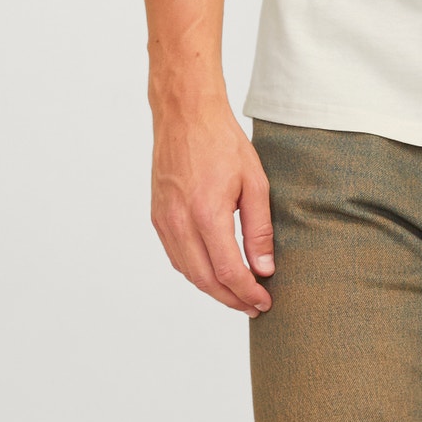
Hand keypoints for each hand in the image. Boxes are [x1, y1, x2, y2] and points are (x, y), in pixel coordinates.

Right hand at [150, 98, 274, 316]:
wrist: (185, 116)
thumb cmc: (223, 142)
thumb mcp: (254, 182)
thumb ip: (259, 229)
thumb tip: (264, 269)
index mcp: (206, 215)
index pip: (228, 272)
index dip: (247, 293)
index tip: (264, 301)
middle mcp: (180, 223)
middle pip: (205, 281)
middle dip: (231, 299)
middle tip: (254, 306)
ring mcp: (164, 222)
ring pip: (188, 273)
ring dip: (213, 289)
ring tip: (237, 294)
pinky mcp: (157, 217)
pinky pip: (176, 256)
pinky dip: (195, 272)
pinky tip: (213, 272)